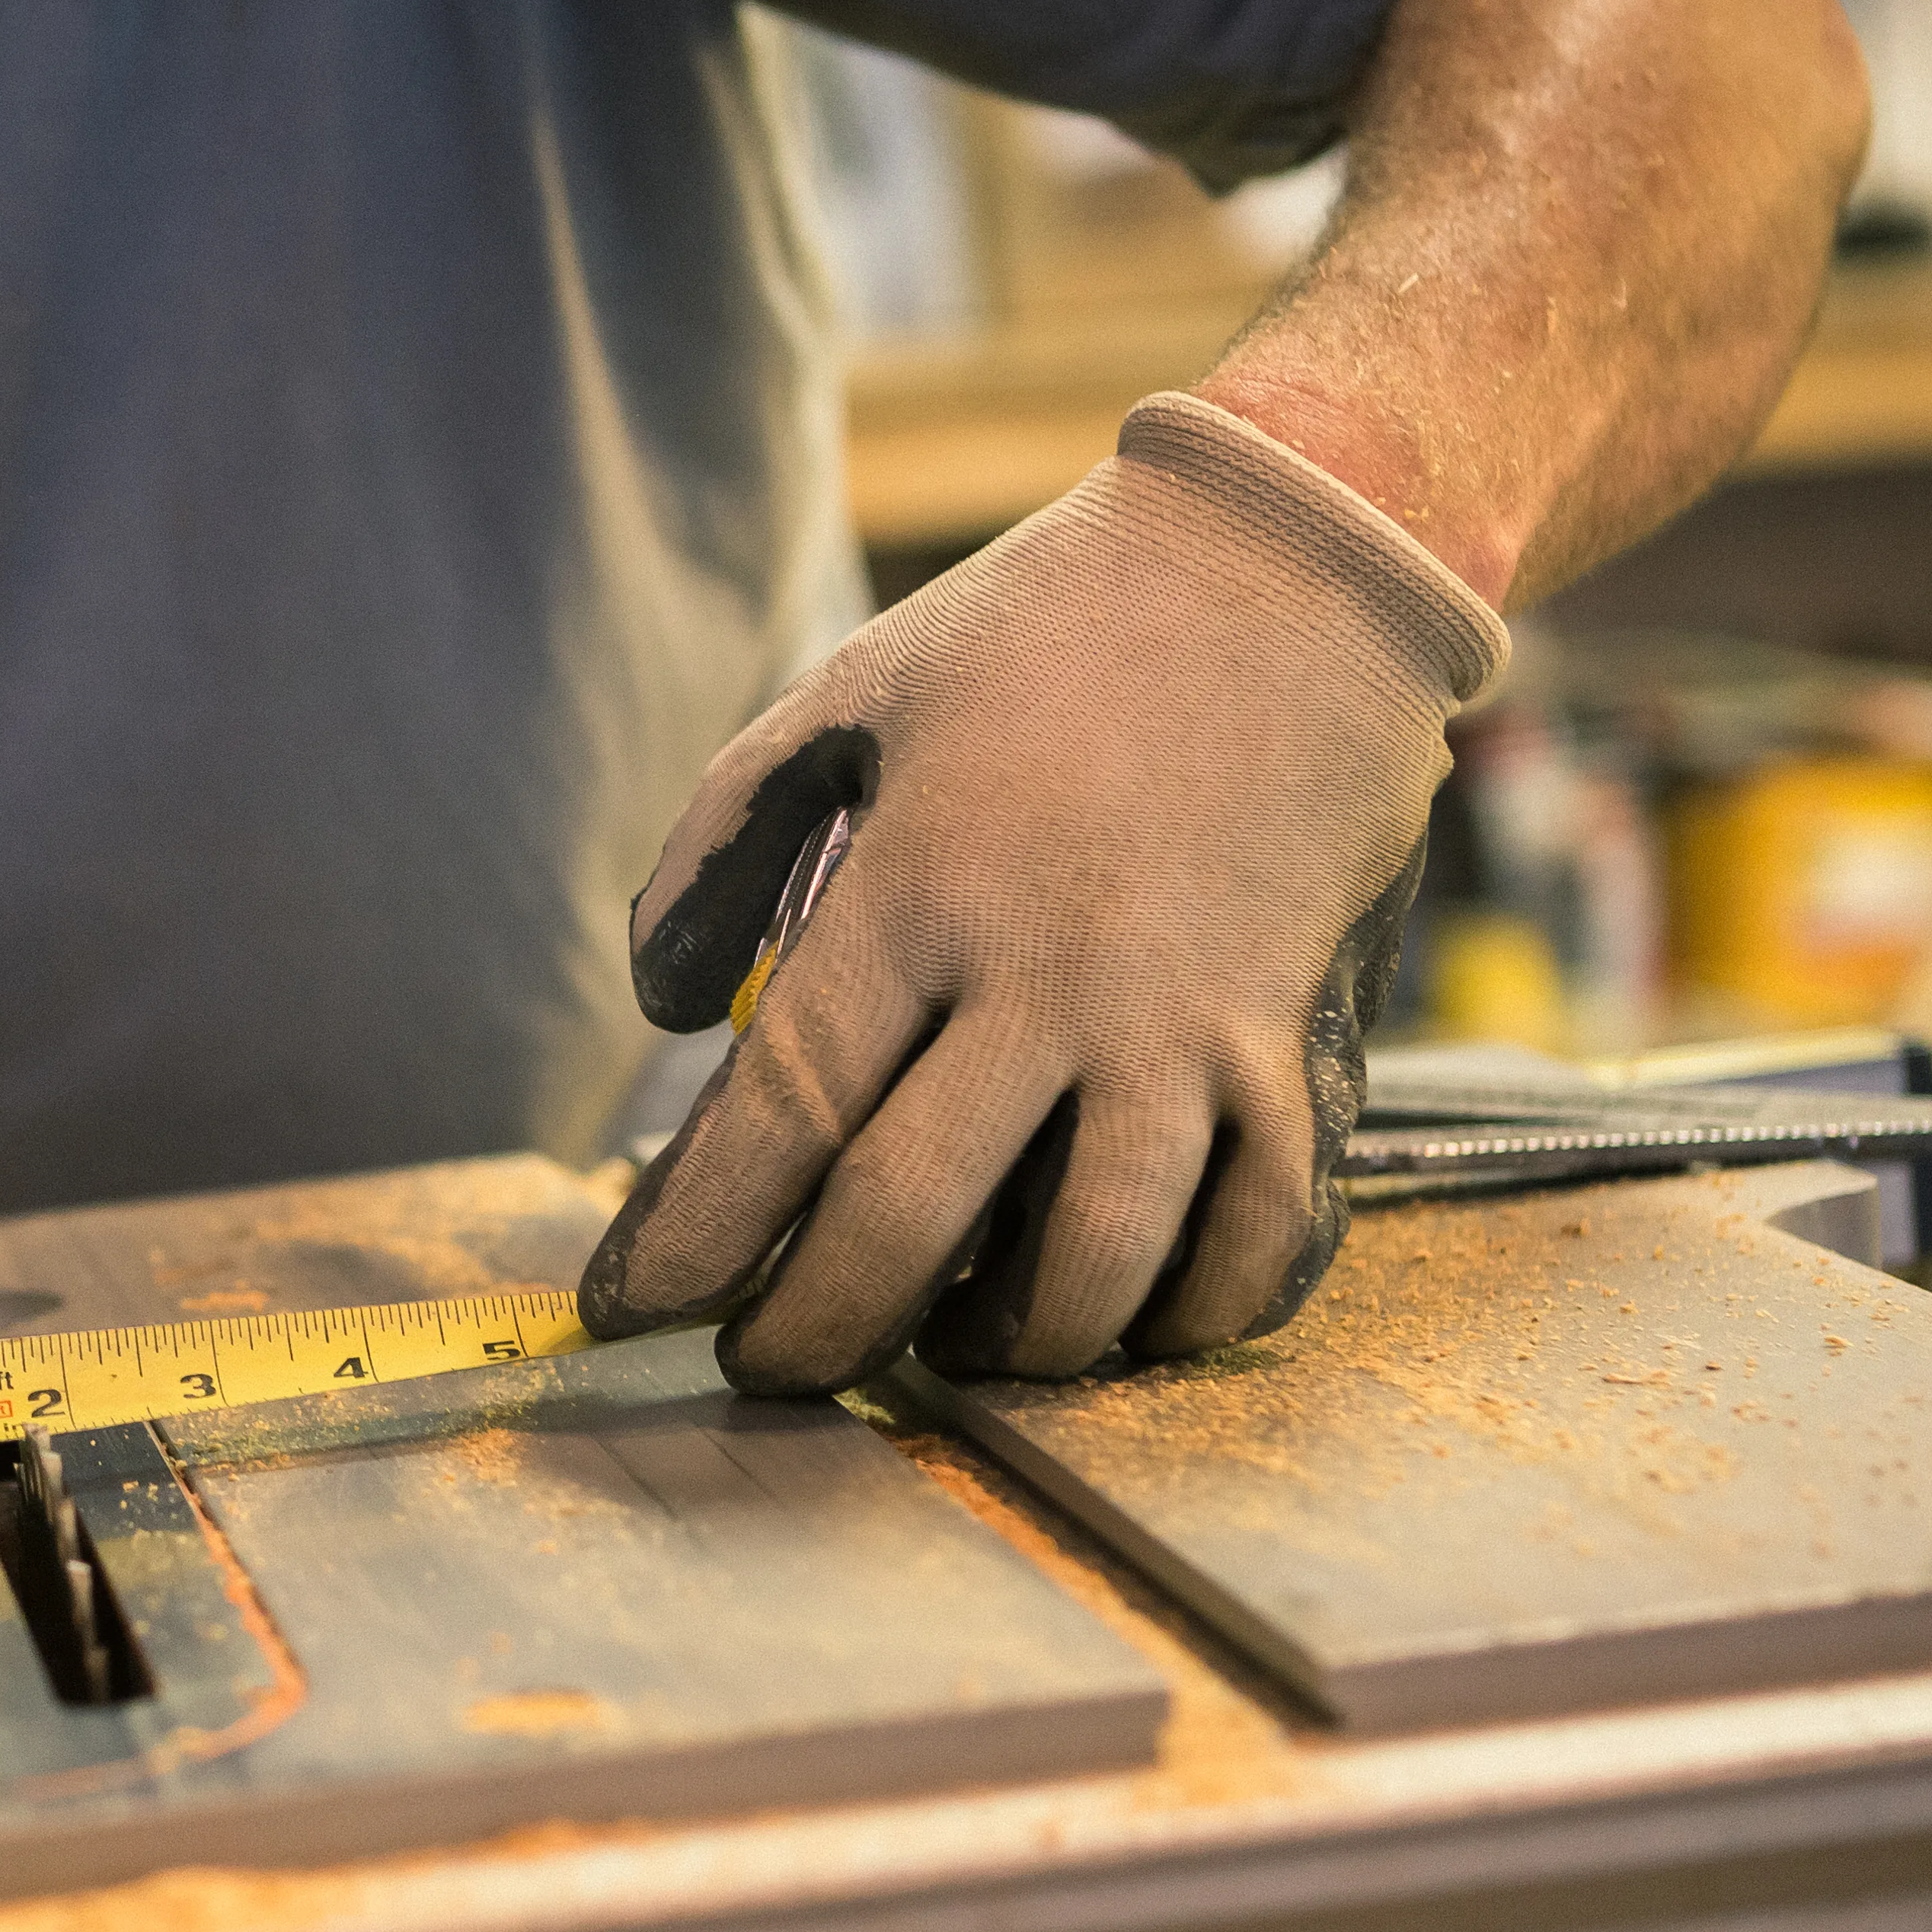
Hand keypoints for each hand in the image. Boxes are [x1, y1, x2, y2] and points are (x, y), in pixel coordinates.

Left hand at [576, 393, 1505, 1390]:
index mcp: (918, 891)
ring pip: (1088, 1265)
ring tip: (949, 1353)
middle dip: (813, 1331)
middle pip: (904, 1223)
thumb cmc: (1047, 632)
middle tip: (764, 1367)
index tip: (634, 1307)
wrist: (1297, 563)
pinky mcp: (1290, 1042)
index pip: (777, 1116)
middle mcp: (1048, 977)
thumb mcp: (845, 697)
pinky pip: (1252, 1234)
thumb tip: (662, 1010)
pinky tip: (1127, 1322)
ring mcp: (1181, 1022)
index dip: (689, 1240)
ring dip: (1004, 1348)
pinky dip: (1187, 1312)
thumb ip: (720, 848)